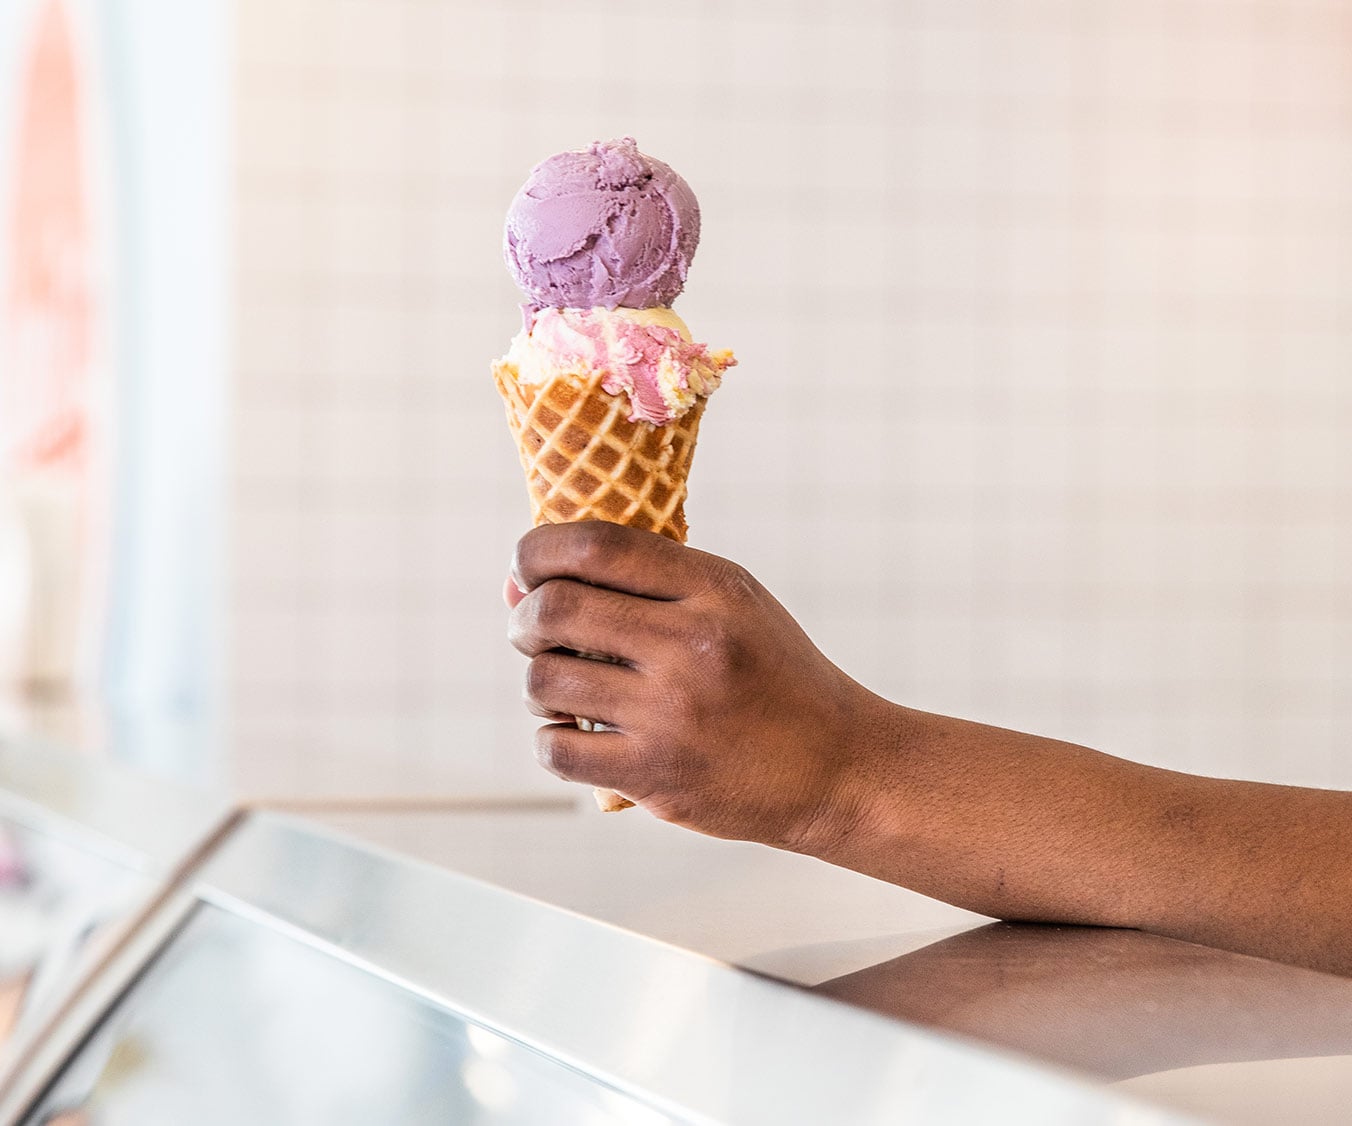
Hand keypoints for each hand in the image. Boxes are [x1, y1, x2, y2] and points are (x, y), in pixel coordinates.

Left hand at [506, 522, 885, 848]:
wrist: (837, 767)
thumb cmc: (772, 677)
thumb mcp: (733, 605)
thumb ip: (641, 584)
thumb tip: (516, 583)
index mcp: (714, 590)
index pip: (595, 545)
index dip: (537, 549)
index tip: (527, 566)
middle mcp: (692, 645)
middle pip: (554, 609)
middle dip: (523, 618)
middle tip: (531, 631)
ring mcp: (672, 713)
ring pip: (545, 680)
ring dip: (537, 682)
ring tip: (562, 687)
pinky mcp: (656, 775)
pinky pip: (555, 750)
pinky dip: (551, 740)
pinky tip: (575, 735)